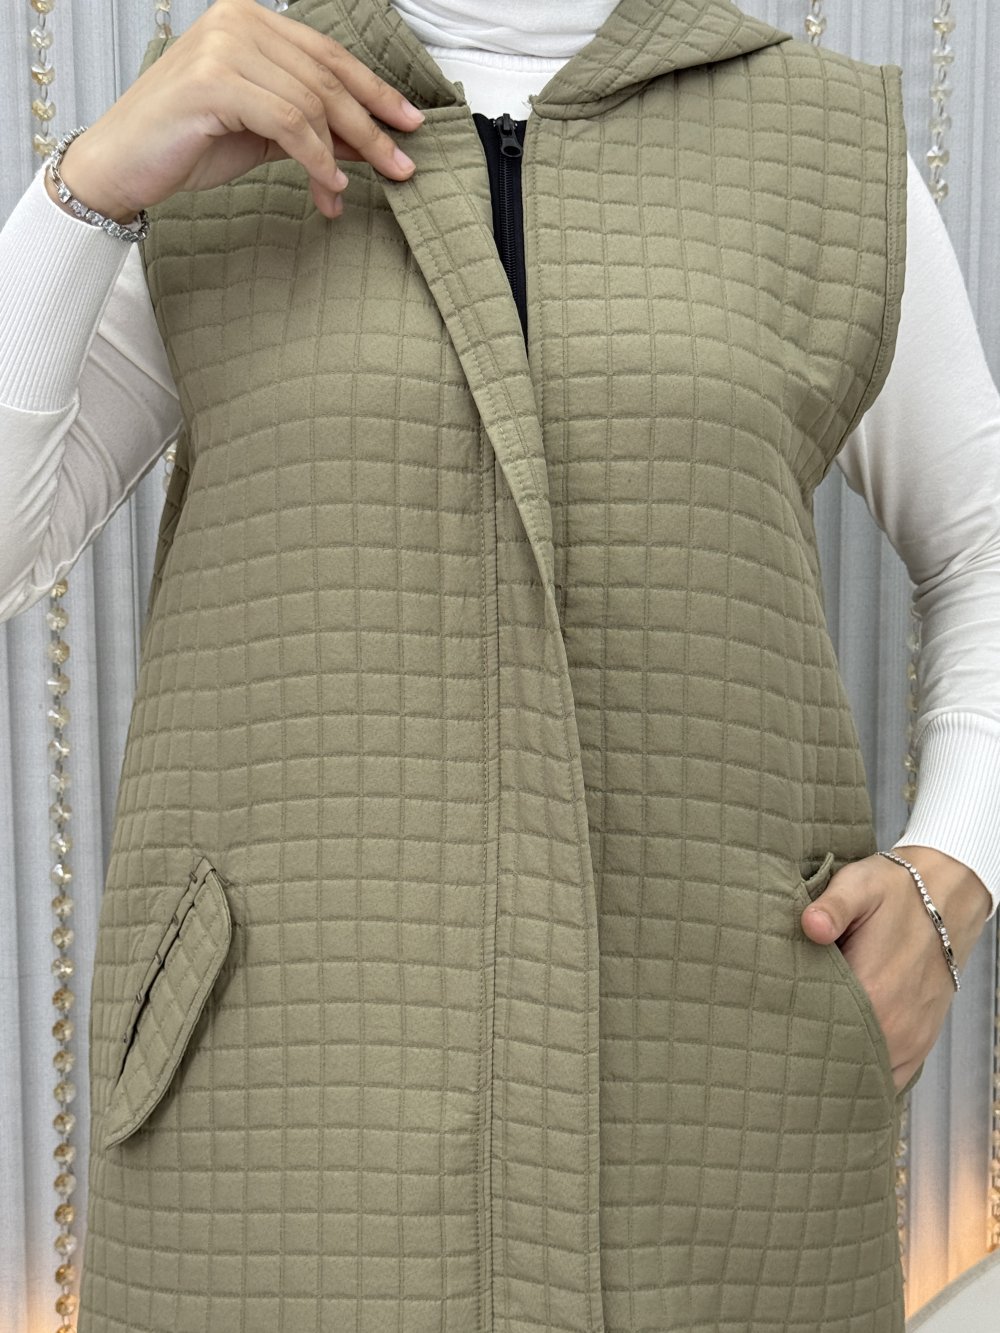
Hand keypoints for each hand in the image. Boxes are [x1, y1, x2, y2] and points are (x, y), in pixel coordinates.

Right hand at [50, 0, 424, 224]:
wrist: (124, 164)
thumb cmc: (188, 144)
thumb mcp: (264, 132)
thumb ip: (311, 127)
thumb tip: (370, 143)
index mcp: (251, 21)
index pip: (329, 56)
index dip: (375, 91)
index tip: (411, 124)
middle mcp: (239, 21)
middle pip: (327, 79)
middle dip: (371, 128)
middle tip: (401, 166)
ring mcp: (225, 47)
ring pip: (312, 103)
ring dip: (341, 155)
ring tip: (348, 192)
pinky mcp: (214, 81)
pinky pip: (288, 122)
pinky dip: (316, 159)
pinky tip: (328, 185)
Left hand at [800, 846, 990, 1090]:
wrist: (947, 895)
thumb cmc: (895, 890)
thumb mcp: (859, 885)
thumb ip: (832, 907)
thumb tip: (810, 925)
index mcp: (873, 993)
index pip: (818, 1034)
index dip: (790, 1032)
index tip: (768, 1028)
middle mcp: (894, 1027)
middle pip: (839, 1059)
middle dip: (808, 1054)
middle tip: (778, 1042)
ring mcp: (910, 1039)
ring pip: (866, 1072)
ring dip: (838, 1066)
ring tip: (804, 1053)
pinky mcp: (921, 1041)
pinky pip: (892, 1074)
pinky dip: (867, 1072)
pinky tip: (841, 1062)